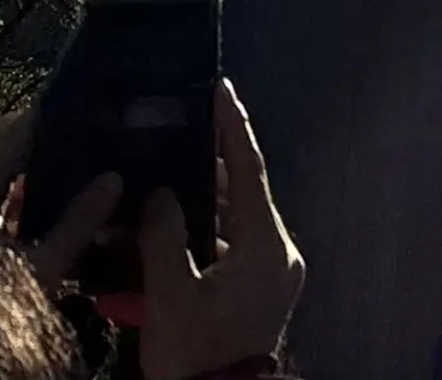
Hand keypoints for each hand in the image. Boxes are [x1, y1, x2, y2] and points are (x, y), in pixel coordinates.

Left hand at [0, 99, 121, 289]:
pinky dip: (6, 184)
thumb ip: (75, 224)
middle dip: (30, 132)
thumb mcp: (39, 271)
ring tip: (60, 163)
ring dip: (17, 158)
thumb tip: (113, 179)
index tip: (82, 104)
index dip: (46, 115)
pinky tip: (33, 201)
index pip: (9, 135)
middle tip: (72, 132)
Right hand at [134, 79, 303, 379]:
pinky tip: (176, 227)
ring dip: (208, 202)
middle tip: (183, 131)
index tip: (220, 89)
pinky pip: (237, 246)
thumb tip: (161, 194)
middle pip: (246, 195)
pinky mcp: (263, 293)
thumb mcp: (171, 297)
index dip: (232, 128)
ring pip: (239, 222)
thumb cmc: (196, 356)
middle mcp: (280, 253)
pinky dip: (209, 233)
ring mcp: (274, 275)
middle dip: (214, 165)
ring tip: (171, 175)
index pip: (250, 172)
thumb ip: (164, 237)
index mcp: (267, 246)